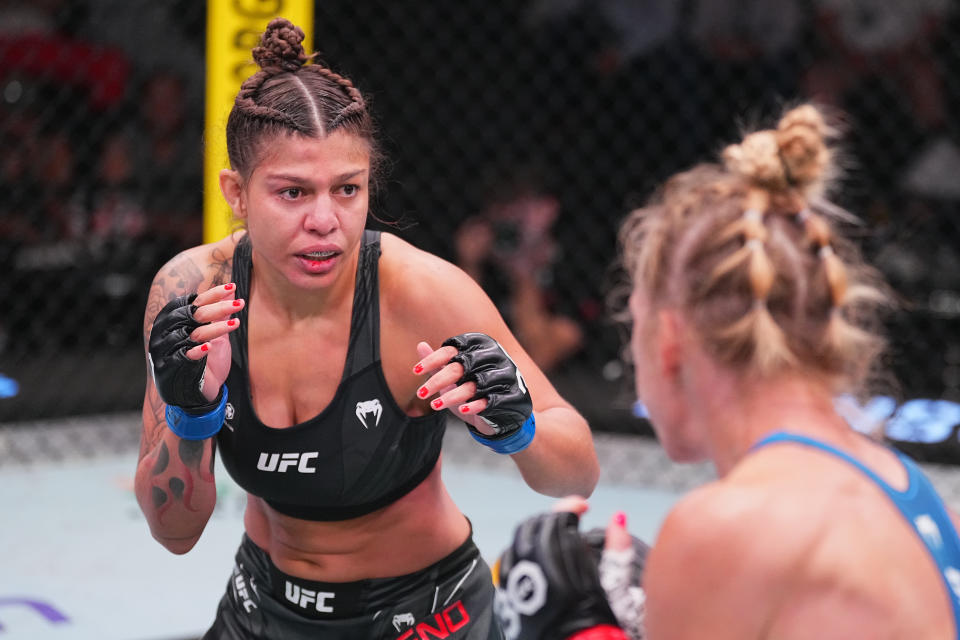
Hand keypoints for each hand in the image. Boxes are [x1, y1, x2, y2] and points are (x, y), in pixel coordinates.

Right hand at [148, 283, 242, 412]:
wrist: (193, 393)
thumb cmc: (204, 360)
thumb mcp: (214, 335)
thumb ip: (219, 315)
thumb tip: (232, 293)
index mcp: (171, 319)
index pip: (193, 302)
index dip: (212, 294)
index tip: (233, 287)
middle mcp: (165, 332)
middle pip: (193, 315)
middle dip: (218, 307)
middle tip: (240, 303)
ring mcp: (166, 350)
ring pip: (192, 334)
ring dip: (215, 328)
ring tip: (236, 324)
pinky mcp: (171, 367)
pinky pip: (183, 357)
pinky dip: (197, 351)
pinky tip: (210, 347)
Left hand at [413, 333, 531, 437]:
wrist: (503, 415)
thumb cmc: (474, 392)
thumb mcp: (455, 378)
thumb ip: (439, 363)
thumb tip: (420, 345)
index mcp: (482, 346)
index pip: (454, 348)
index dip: (434, 359)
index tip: (415, 372)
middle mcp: (496, 357)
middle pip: (463, 365)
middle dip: (439, 380)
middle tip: (421, 393)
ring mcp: (505, 377)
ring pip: (475, 384)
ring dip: (452, 396)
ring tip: (434, 406)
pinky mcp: (510, 397)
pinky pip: (491, 400)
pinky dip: (475, 405)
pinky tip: (461, 410)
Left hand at [493, 497, 621, 639]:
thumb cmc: (598, 622)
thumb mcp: (614, 588)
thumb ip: (617, 549)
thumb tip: (618, 517)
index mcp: (560, 566)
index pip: (559, 518)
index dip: (572, 506)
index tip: (584, 506)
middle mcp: (531, 570)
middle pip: (536, 524)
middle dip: (554, 517)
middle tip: (570, 522)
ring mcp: (513, 582)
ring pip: (518, 538)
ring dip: (537, 532)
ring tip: (555, 539)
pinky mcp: (505, 594)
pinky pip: (507, 559)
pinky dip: (522, 551)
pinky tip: (537, 558)